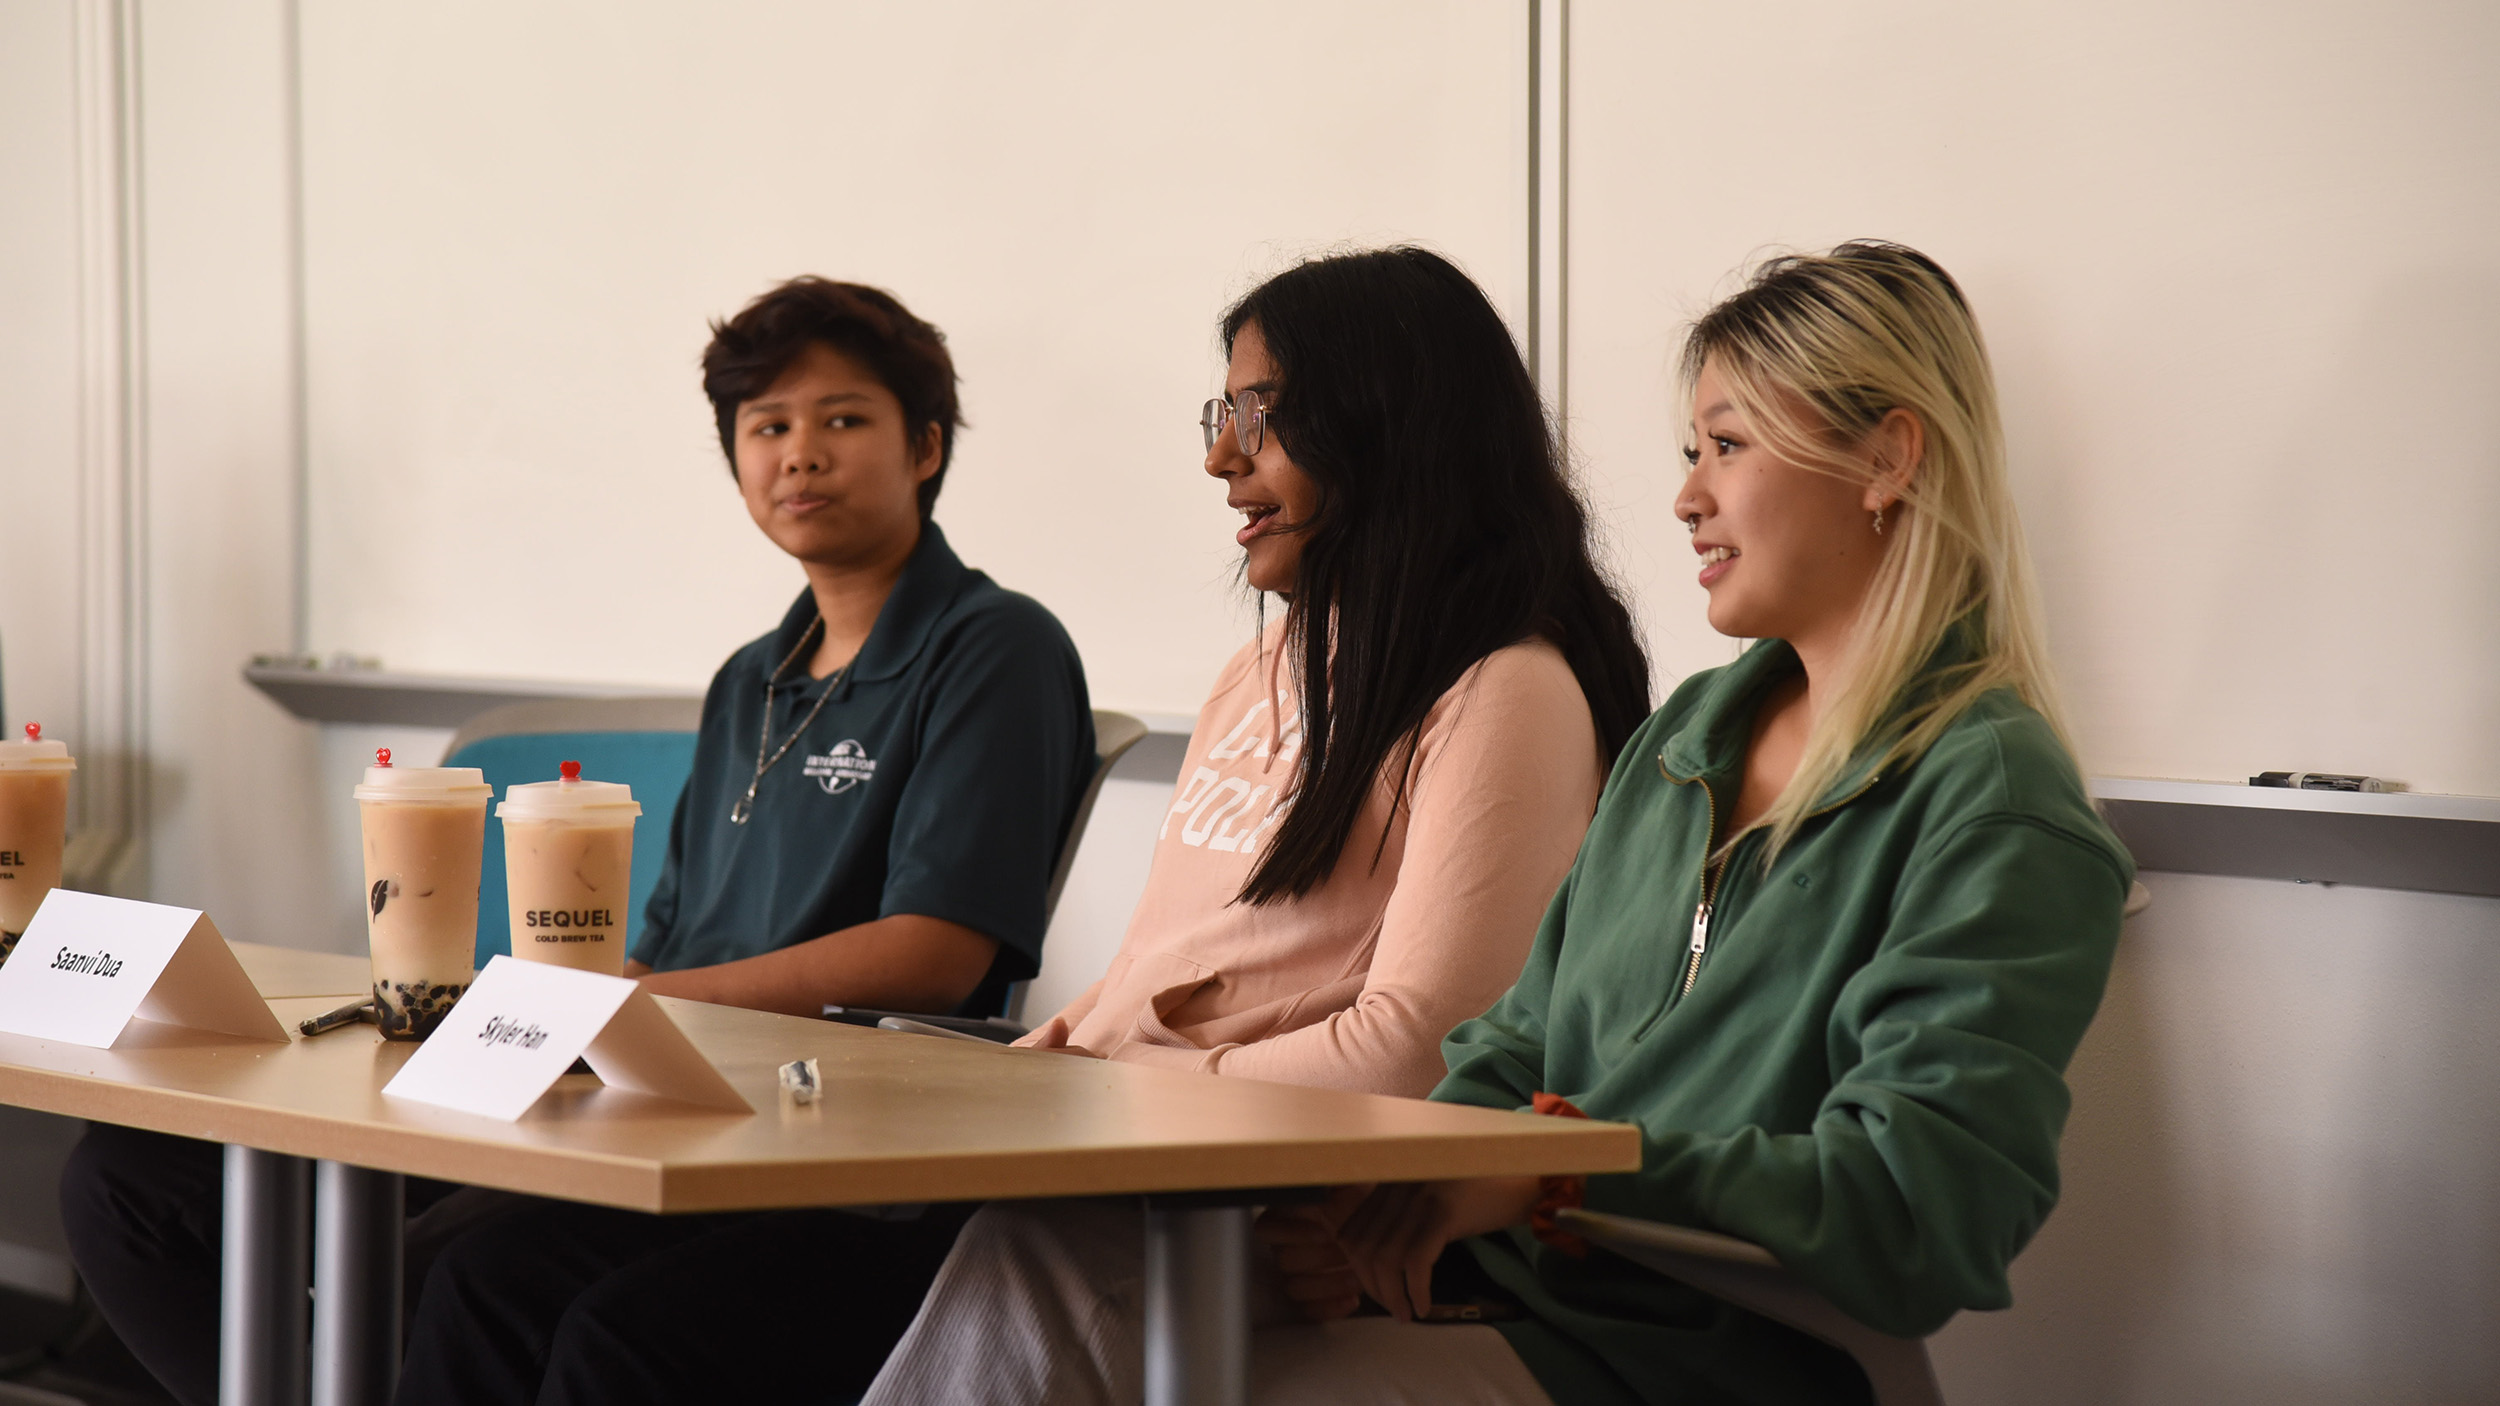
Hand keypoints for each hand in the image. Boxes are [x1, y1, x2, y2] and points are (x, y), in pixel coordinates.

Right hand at [1255, 1185, 1371, 1321]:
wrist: (1390, 1228)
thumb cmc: (1368, 1202)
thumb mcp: (1353, 1185)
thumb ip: (1334, 1185)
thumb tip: (1324, 1187)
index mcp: (1287, 1215)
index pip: (1265, 1229)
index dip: (1294, 1232)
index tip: (1326, 1230)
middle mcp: (1286, 1245)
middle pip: (1284, 1261)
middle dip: (1322, 1257)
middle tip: (1351, 1251)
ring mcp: (1297, 1274)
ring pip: (1294, 1288)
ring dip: (1330, 1283)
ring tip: (1359, 1274)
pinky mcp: (1313, 1299)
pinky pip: (1308, 1312)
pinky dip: (1330, 1308)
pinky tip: (1353, 1299)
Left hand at [1334, 1176, 1541, 1321]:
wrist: (1526, 1182)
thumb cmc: (1480, 1197)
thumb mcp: (1430, 1201)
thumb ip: (1400, 1218)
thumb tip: (1374, 1266)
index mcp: (1391, 1182)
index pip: (1351, 1231)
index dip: (1358, 1268)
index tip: (1376, 1290)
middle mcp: (1399, 1185)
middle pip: (1362, 1247)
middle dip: (1372, 1286)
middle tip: (1393, 1308)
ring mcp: (1420, 1196)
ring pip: (1385, 1257)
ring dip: (1392, 1295)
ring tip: (1406, 1314)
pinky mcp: (1443, 1211)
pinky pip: (1416, 1261)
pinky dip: (1416, 1290)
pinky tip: (1424, 1305)